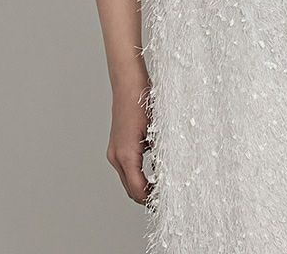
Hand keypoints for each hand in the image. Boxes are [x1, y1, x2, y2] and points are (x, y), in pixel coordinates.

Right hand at [107, 73, 152, 205]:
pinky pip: (127, 166)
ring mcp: (115, 151)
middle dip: (146, 195)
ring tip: (160, 186)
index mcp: (127, 155)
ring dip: (142, 184)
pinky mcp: (117, 145)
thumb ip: (162, 152)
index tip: (164, 202)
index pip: (137, 189)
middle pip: (130, 188)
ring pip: (128, 178)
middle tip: (164, 199)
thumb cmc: (143, 102)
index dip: (150, 199)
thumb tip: (172, 169)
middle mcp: (117, 156)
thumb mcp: (157, 130)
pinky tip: (154, 167)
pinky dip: (138, 172)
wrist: (128, 84)